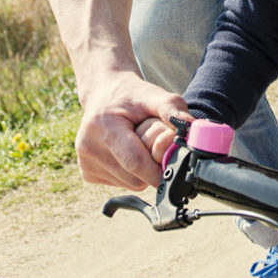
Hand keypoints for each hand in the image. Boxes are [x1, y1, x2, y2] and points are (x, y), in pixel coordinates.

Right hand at [75, 70, 189, 190]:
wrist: (103, 94)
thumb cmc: (131, 96)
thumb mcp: (152, 94)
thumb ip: (173, 109)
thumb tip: (191, 129)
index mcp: (102, 126)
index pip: (135, 162)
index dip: (159, 170)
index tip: (175, 165)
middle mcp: (88, 147)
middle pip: (135, 178)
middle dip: (152, 168)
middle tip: (154, 147)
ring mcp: (85, 162)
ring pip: (129, 184)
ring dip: (142, 172)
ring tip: (138, 146)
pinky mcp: (87, 172)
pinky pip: (120, 184)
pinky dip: (130, 173)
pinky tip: (126, 152)